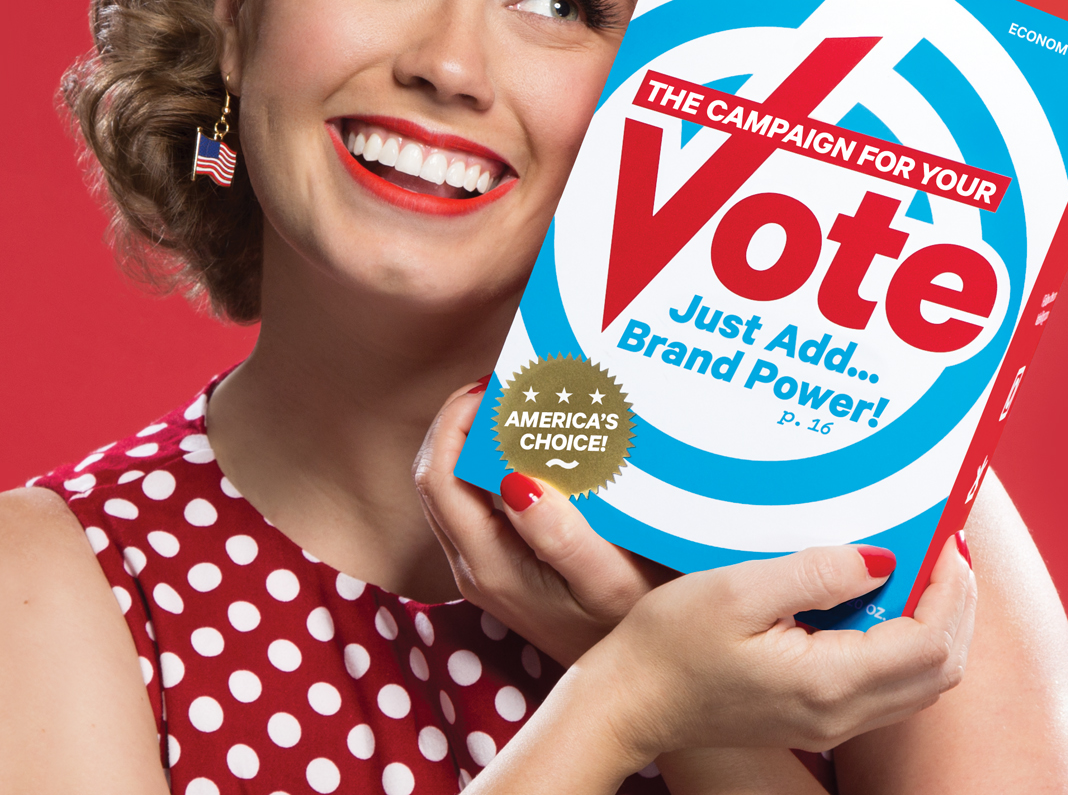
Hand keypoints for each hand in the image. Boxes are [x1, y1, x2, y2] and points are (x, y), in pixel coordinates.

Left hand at [413, 379, 674, 663]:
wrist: (632, 683)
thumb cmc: (631, 628)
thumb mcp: (610, 583)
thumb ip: (560, 535)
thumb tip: (512, 480)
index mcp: (488, 567)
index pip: (439, 478)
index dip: (453, 423)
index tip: (491, 386)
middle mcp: (472, 568)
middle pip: (434, 478)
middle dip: (458, 422)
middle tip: (502, 384)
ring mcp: (480, 569)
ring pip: (448, 490)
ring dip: (469, 441)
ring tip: (513, 405)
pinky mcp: (496, 569)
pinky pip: (470, 504)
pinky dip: (485, 465)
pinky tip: (525, 447)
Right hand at [586, 535, 976, 761]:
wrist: (629, 701)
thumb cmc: (671, 644)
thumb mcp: (740, 590)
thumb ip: (817, 573)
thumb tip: (882, 559)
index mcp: (829, 684)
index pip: (930, 643)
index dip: (952, 589)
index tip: (948, 539)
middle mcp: (841, 716)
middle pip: (940, 670)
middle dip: (956, 606)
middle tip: (946, 549)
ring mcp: (831, 724)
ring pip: (921, 684)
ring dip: (935, 626)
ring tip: (922, 568)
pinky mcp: (817, 719)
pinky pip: (889, 687)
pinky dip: (905, 643)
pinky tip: (881, 601)